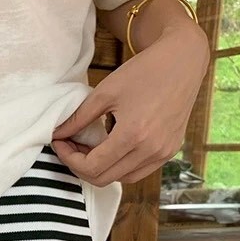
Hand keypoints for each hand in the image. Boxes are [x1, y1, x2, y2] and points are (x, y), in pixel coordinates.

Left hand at [51, 24, 209, 186]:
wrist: (182, 61)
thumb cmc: (144, 71)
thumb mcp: (105, 91)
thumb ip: (78, 118)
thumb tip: (57, 134)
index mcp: (133, 135)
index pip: (91, 166)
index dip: (69, 158)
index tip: (60, 143)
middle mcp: (150, 150)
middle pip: (104, 178)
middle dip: (80, 166)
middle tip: (70, 146)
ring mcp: (163, 154)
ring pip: (121, 179)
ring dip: (100, 169)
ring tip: (89, 148)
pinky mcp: (170, 152)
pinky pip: (138, 172)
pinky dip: (120, 167)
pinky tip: (110, 149)